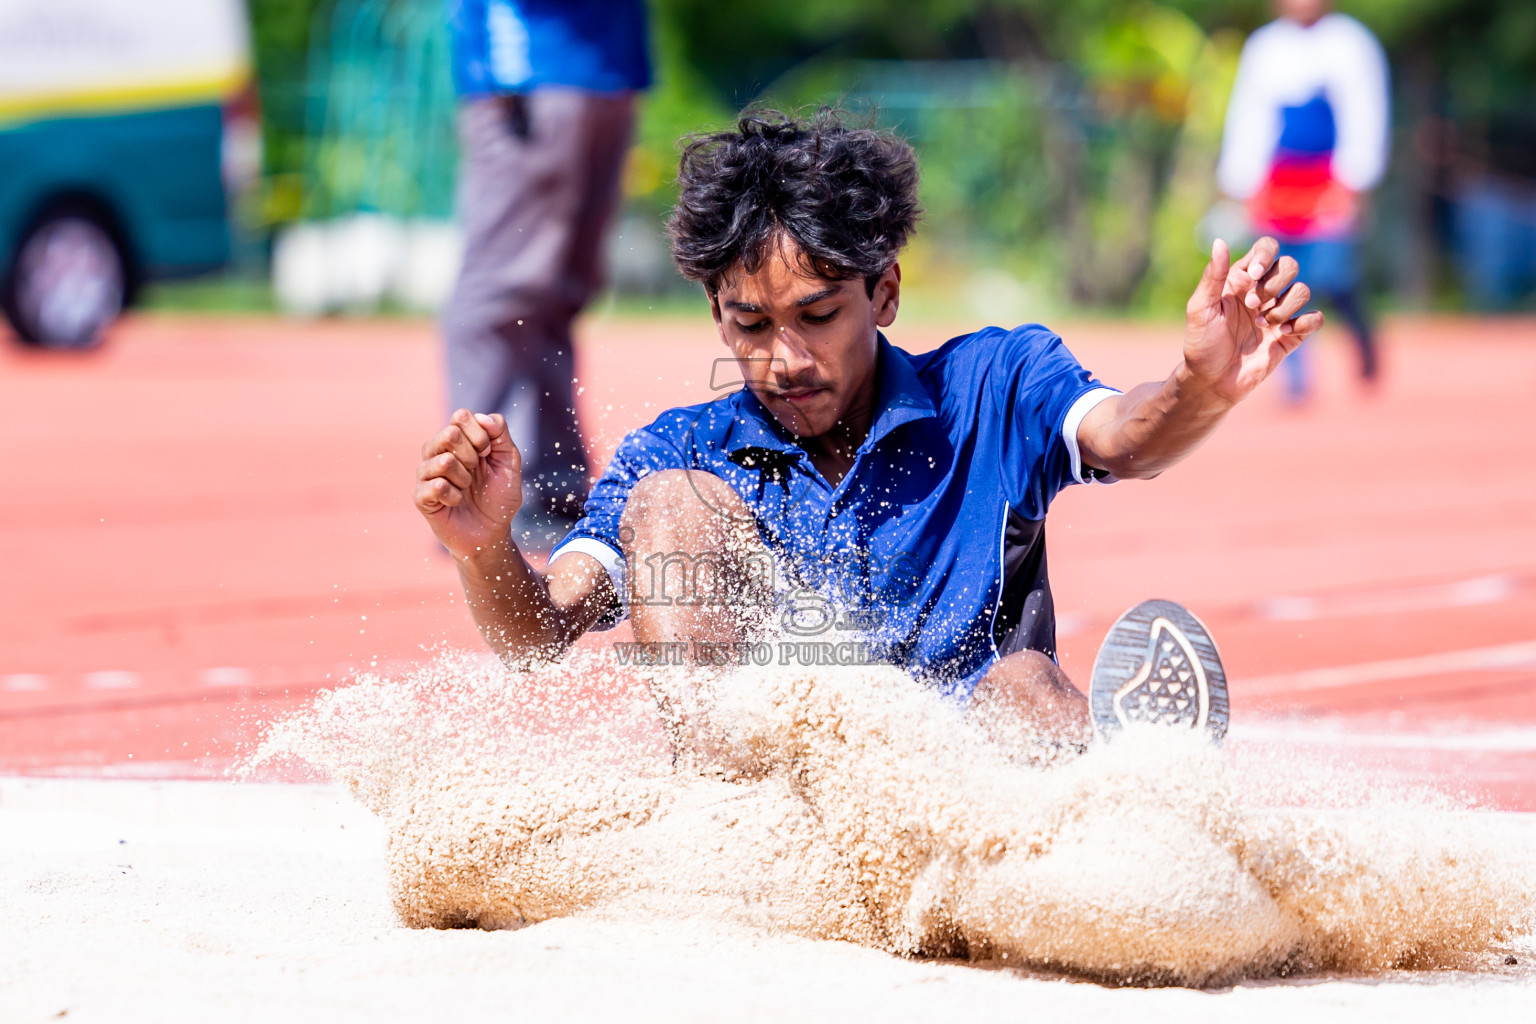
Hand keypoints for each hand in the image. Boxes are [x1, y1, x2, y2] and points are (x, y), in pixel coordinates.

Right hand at [414, 409, 521, 560]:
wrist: (492, 534)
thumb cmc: (499, 497)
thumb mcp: (509, 463)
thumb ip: (501, 434)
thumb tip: (483, 417)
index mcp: (458, 440)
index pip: (460, 416)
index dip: (480, 434)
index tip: (488, 452)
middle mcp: (437, 452)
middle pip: (449, 433)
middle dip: (472, 455)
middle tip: (476, 472)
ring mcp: (426, 473)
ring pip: (443, 461)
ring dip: (465, 478)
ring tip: (466, 489)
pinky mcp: (420, 496)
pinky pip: (435, 485)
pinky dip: (454, 496)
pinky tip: (456, 502)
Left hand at [1182, 236, 1325, 404]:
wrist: (1211, 382)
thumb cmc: (1200, 345)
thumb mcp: (1200, 309)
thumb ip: (1213, 276)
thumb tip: (1219, 241)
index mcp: (1241, 279)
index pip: (1267, 248)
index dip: (1266, 255)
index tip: (1252, 274)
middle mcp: (1263, 292)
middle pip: (1289, 265)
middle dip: (1274, 284)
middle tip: (1250, 306)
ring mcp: (1278, 313)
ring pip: (1303, 290)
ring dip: (1284, 307)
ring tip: (1261, 326)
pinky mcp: (1291, 336)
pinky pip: (1315, 319)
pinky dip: (1303, 323)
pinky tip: (1281, 335)